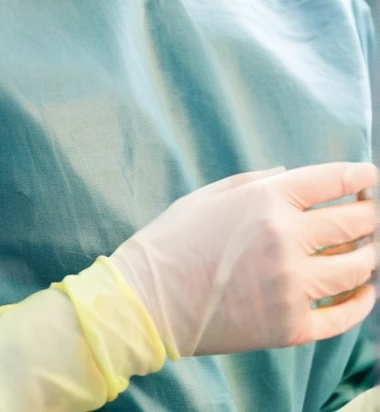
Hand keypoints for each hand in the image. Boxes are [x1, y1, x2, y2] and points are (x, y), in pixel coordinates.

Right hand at [108, 162, 377, 356]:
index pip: (334, 181)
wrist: (148, 300)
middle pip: (355, 222)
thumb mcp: (210, 195)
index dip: (361, 177)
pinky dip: (362, 304)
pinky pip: (344, 316)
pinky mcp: (291, 327)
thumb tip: (293, 176)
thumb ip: (256, 181)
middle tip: (372, 214)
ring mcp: (292, 287)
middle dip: (371, 214)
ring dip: (370, 256)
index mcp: (267, 201)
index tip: (370, 178)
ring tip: (369, 251)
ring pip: (357, 268)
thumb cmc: (173, 240)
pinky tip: (365, 292)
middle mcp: (287, 240)